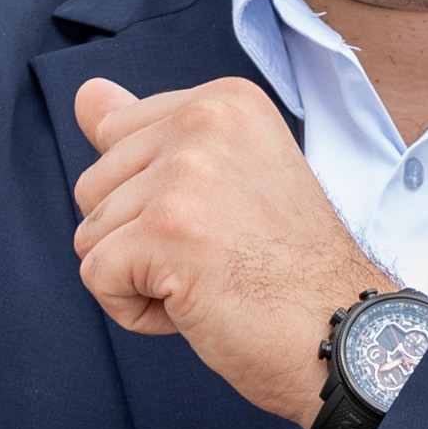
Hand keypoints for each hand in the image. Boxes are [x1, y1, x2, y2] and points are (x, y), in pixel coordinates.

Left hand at [69, 74, 385, 425]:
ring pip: (90, 233)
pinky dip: (136, 311)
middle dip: (138, 239)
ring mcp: (185, 174)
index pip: (115, 138)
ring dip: (139, 277)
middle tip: (220, 257)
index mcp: (223, 101)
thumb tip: (85, 94)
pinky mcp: (165, 231)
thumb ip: (150, 132)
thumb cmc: (289, 270)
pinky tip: (197, 306)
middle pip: (93, 185)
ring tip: (212, 280)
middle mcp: (204, 121)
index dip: (153, 200)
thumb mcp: (223, 178)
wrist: (342, 334)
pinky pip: (96, 276)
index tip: (223, 222)